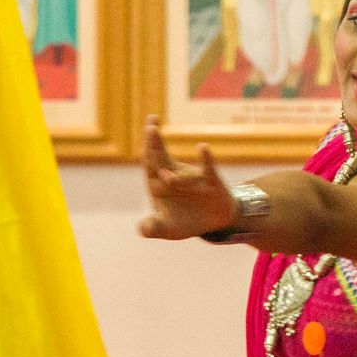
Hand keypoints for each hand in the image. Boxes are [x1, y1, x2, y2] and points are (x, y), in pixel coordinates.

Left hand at [138, 117, 235, 239]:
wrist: (213, 222)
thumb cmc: (185, 220)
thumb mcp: (167, 229)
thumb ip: (153, 229)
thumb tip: (143, 229)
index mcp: (158, 184)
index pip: (148, 164)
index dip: (143, 150)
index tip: (142, 132)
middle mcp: (174, 177)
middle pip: (161, 159)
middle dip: (154, 143)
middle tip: (150, 127)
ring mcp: (192, 179)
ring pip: (183, 174)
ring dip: (177, 176)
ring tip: (169, 180)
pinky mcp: (211, 183)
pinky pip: (208, 169)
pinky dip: (205, 159)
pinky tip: (202, 148)